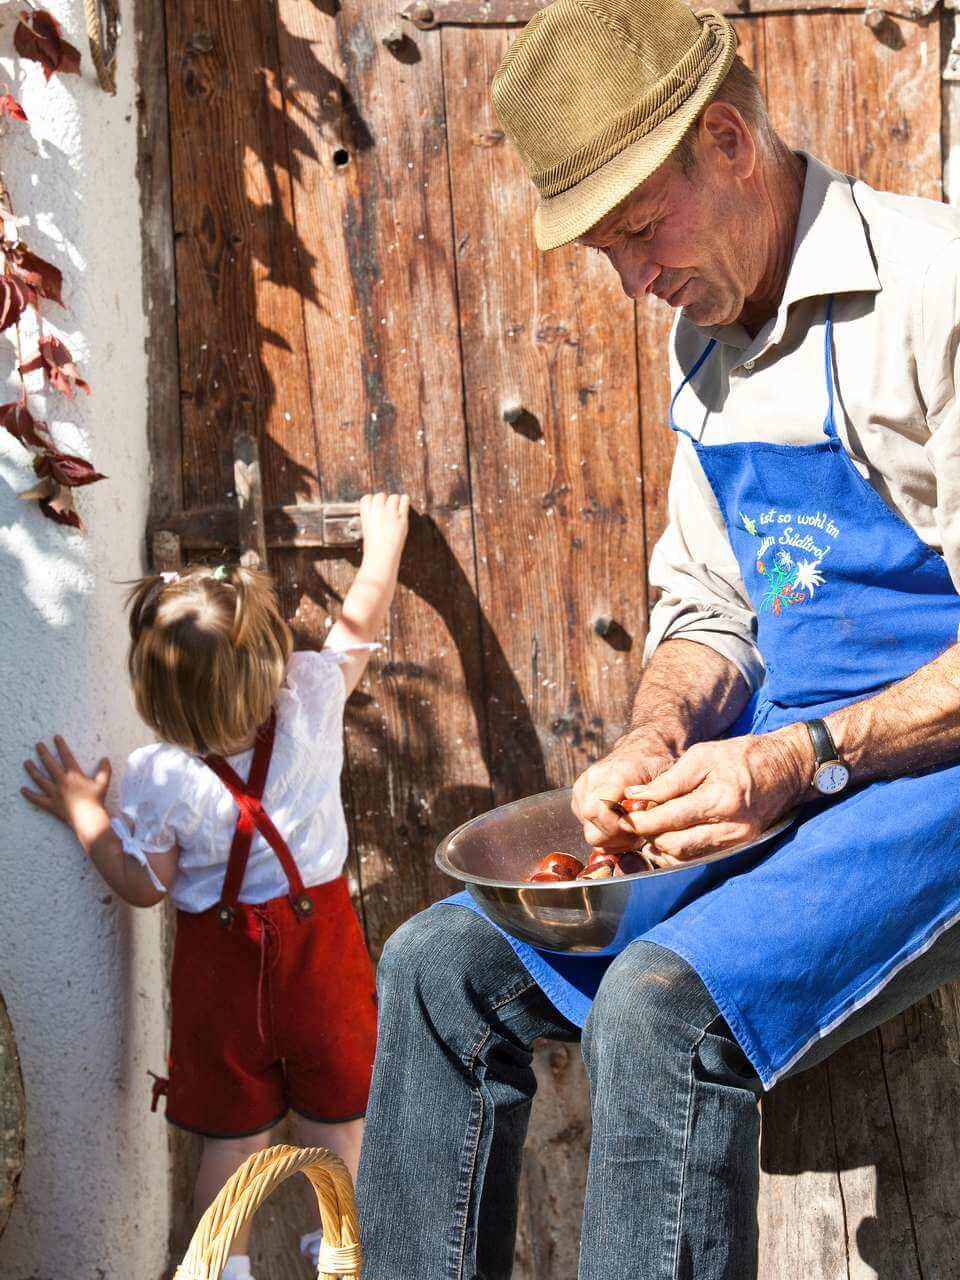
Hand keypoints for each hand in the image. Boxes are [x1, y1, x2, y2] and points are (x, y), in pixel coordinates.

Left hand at [22, 736, 111, 846]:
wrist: (88, 818)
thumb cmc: (96, 800)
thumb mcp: (103, 783)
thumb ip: (104, 770)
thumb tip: (105, 759)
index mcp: (74, 775)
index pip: (66, 756)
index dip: (61, 746)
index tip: (56, 737)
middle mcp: (62, 782)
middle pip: (50, 764)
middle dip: (43, 753)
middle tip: (38, 745)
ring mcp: (54, 793)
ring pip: (40, 779)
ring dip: (32, 770)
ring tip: (26, 763)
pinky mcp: (51, 804)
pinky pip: (38, 799)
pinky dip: (30, 795)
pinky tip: (23, 790)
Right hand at [359, 492, 409, 576]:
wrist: (381, 556)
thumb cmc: (373, 546)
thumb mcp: (367, 529)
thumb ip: (374, 517)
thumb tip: (383, 507)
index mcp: (365, 512)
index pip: (367, 498)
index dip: (371, 502)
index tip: (374, 507)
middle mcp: (378, 509)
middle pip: (381, 495)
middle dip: (383, 501)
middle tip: (385, 511)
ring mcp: (391, 513)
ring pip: (394, 497)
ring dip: (394, 501)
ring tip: (394, 510)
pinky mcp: (402, 518)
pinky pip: (404, 502)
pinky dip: (405, 500)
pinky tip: (405, 499)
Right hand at [571, 733, 677, 849]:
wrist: (643, 748)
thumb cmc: (658, 764)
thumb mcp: (668, 780)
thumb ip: (656, 802)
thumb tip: (644, 823)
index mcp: (614, 774)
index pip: (598, 812)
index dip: (617, 830)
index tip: (637, 832)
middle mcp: (593, 780)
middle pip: (592, 829)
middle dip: (616, 840)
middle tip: (637, 835)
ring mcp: (583, 788)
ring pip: (589, 832)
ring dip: (611, 838)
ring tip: (631, 826)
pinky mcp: (579, 796)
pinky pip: (587, 826)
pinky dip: (604, 831)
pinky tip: (621, 822)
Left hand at [617, 726, 811, 864]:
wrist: (787, 769)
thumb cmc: (742, 756)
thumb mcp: (703, 755)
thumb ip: (669, 780)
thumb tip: (636, 796)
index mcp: (720, 799)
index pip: (670, 819)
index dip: (641, 821)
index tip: (623, 816)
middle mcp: (730, 827)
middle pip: (675, 846)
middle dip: (648, 837)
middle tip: (634, 822)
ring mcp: (736, 841)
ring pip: (685, 857)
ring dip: (660, 847)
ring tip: (649, 829)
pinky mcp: (738, 846)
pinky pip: (699, 857)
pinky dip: (678, 851)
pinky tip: (668, 836)